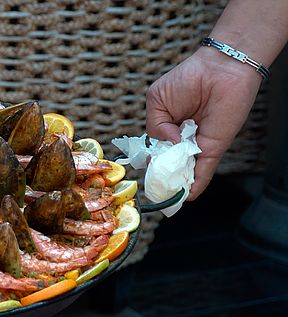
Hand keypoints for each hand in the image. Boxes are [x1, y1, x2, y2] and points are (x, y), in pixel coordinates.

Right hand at [146, 48, 261, 199]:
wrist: (221, 69)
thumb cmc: (188, 78)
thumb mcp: (157, 101)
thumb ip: (156, 127)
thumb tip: (167, 147)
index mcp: (167, 127)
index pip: (155, 151)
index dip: (150, 161)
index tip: (147, 171)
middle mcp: (182, 139)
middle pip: (168, 163)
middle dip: (162, 176)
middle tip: (156, 186)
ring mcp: (197, 145)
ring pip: (184, 170)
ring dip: (176, 183)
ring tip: (167, 195)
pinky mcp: (214, 147)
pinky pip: (204, 169)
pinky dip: (197, 184)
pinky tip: (187, 196)